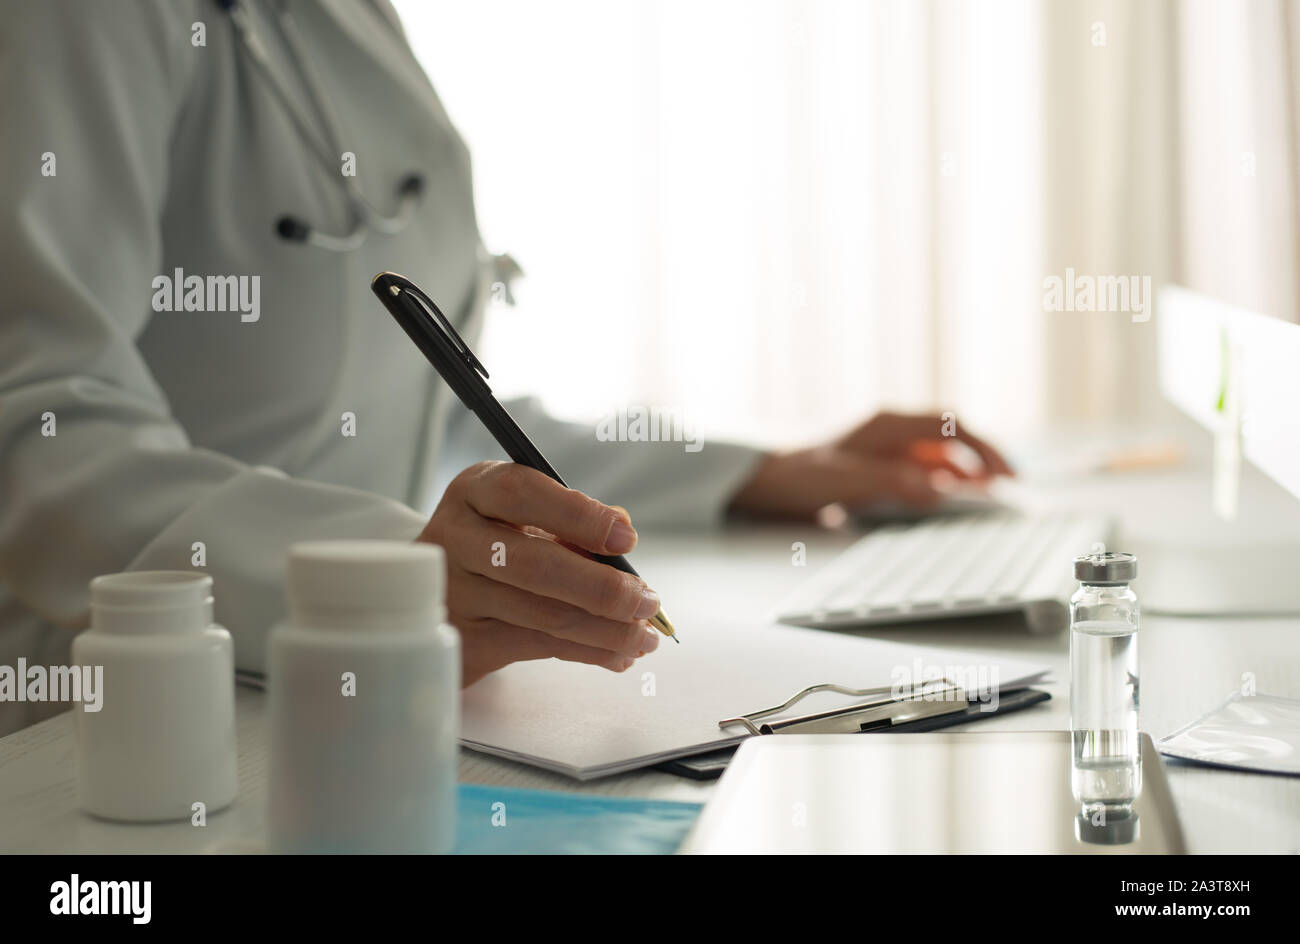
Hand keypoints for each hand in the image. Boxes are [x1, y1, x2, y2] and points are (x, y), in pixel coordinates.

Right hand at [418, 461, 662, 686]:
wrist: (429, 591)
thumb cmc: (494, 543)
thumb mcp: (521, 517)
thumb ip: (570, 520)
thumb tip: (622, 532)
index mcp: (474, 491)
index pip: (523, 493)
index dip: (579, 516)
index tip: (627, 539)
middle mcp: (456, 538)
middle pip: (535, 565)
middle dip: (603, 588)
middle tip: (647, 601)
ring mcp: (455, 593)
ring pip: (543, 615)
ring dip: (606, 629)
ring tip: (644, 635)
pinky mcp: (465, 640)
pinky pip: (538, 647)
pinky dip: (588, 651)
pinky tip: (618, 653)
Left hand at [727, 411, 1013, 518]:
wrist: (768, 481)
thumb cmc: (802, 475)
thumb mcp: (849, 479)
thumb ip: (896, 482)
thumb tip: (939, 489)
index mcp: (889, 424)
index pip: (952, 426)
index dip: (984, 449)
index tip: (1005, 474)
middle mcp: (893, 430)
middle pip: (952, 438)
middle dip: (983, 459)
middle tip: (1010, 487)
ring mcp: (887, 446)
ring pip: (940, 454)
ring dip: (966, 471)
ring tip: (988, 495)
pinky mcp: (880, 463)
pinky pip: (923, 467)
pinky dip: (943, 480)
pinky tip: (951, 496)